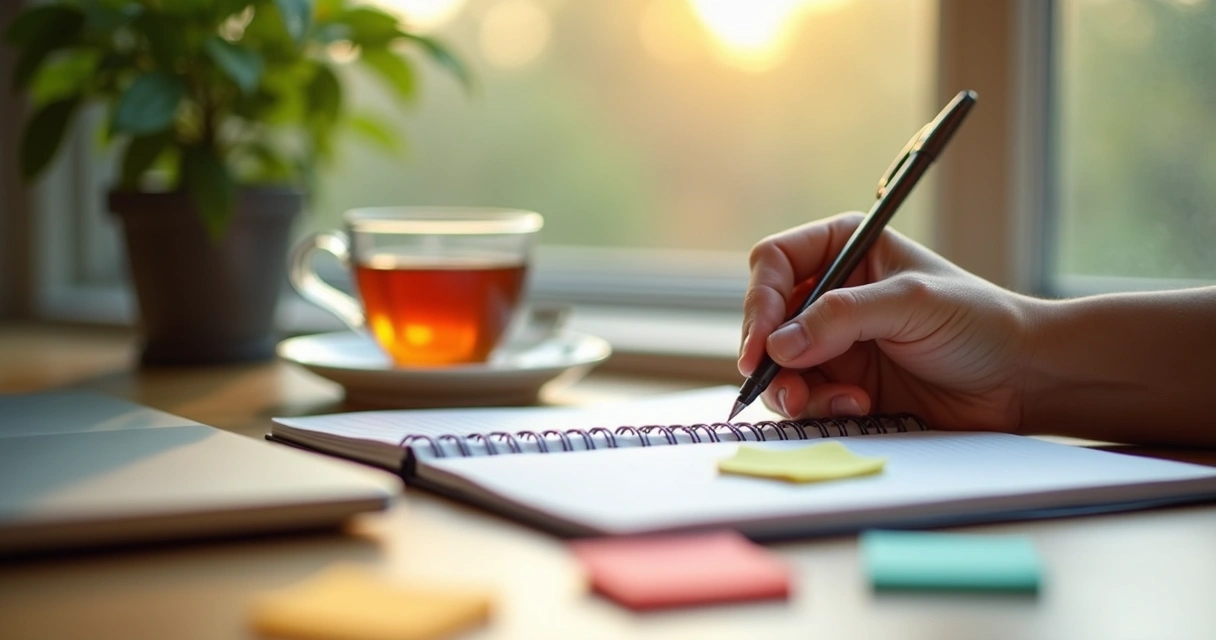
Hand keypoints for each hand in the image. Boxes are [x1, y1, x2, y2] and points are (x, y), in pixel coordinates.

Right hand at [738, 213, 1033, 431]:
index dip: (761, 301)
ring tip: (826, 402)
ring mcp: (834, 341)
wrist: (1020, 379)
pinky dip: (820, 407)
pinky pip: (805, 397)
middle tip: (780, 384)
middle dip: (768, 354)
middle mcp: (832, 292)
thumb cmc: (978, 323)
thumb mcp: (911, 304)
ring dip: (792, 388)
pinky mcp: (844, 383)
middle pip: (766, 318)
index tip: (762, 345)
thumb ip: (841, 318)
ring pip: (777, 365)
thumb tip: (779, 345)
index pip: (774, 262)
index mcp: (845, 249)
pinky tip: (858, 407)